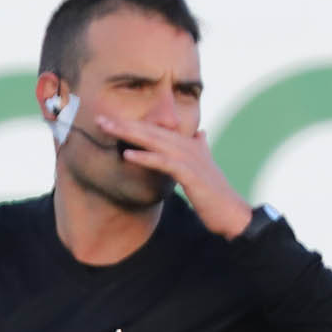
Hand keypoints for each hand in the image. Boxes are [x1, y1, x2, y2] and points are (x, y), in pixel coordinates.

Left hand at [92, 114, 254, 237]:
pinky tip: (128, 155)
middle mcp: (188, 146)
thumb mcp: (204, 167)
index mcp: (188, 144)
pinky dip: (146, 157)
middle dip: (125, 124)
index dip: (133, 124)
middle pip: (151, 130)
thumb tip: (200, 133)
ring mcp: (189, 158)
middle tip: (100, 119)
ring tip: (108, 128)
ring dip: (130, 134)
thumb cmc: (214, 193)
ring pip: (154, 141)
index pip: (156, 130)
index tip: (110, 121)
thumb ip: (201, 148)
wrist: (231, 212)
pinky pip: (163, 162)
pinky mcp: (189, 174)